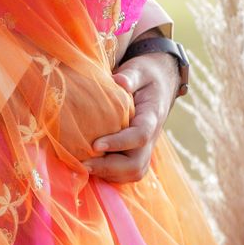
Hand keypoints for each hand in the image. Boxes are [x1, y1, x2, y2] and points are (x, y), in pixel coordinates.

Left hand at [84, 49, 179, 182]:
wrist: (161, 83)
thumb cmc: (146, 75)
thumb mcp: (140, 69)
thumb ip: (131, 76)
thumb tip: (119, 82)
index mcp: (152, 116)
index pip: (140, 135)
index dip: (120, 143)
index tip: (96, 144)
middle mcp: (151, 136)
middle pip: (137, 163)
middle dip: (110, 168)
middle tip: (83, 164)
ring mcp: (146, 147)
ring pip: (134, 172)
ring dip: (109, 174)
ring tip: (83, 166)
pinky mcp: (138, 152)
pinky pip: (128, 172)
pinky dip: (111, 174)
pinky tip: (90, 166)